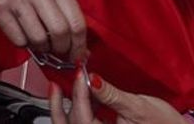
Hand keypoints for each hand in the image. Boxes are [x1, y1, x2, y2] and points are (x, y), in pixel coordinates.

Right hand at [0, 0, 87, 61]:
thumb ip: (65, 10)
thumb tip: (80, 46)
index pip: (77, 22)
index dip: (79, 45)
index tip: (78, 56)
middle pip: (60, 32)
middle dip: (62, 49)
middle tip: (59, 52)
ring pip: (39, 39)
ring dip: (42, 48)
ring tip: (40, 43)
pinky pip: (18, 39)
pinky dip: (23, 44)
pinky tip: (22, 34)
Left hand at [50, 71, 185, 123]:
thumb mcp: (137, 106)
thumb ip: (111, 95)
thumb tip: (92, 80)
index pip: (83, 118)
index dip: (78, 95)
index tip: (80, 75)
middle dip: (60, 104)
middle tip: (56, 85)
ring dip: (66, 107)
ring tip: (61, 89)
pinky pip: (85, 123)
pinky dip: (78, 110)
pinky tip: (79, 97)